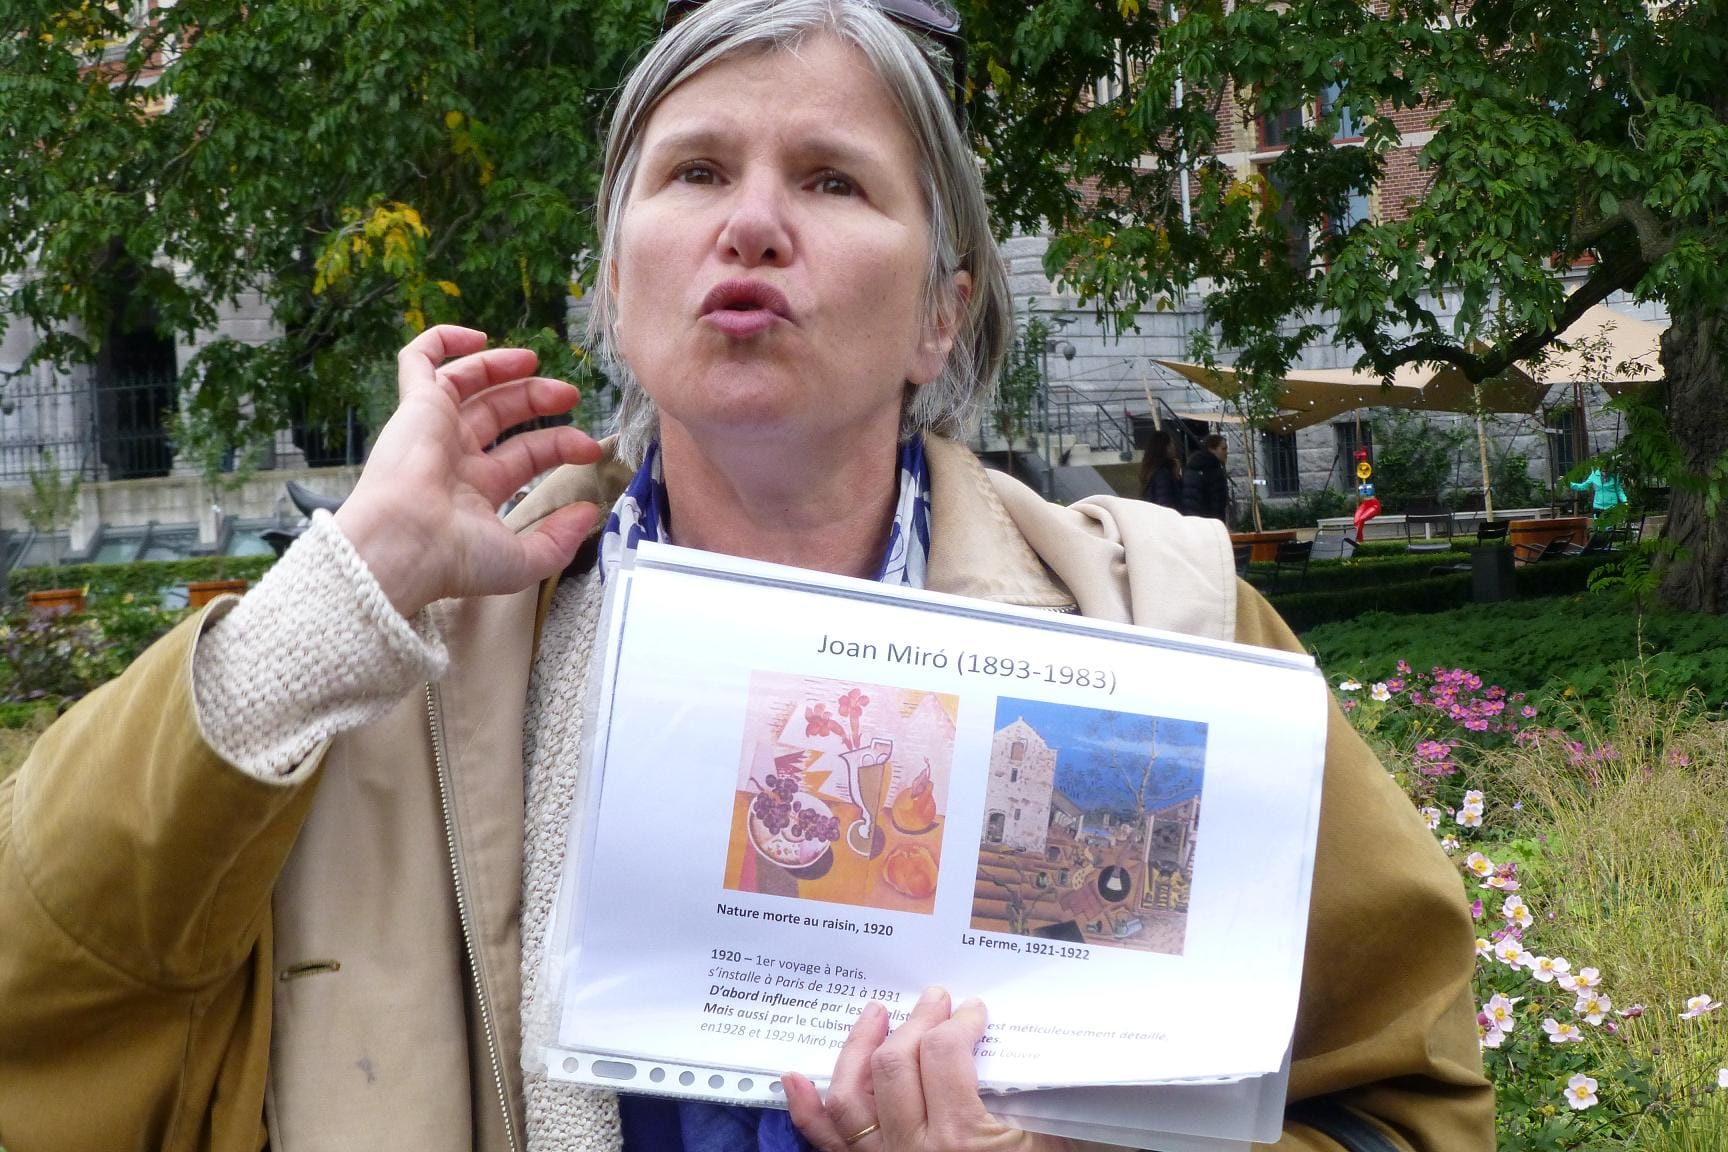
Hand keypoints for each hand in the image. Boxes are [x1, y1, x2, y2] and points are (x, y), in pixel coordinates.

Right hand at [333, 325, 602, 616]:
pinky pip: (418, 359)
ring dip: (502, 367)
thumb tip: (588, 513)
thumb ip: (559, 540)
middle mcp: (453, 456)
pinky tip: (477, 337)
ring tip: (534, 362)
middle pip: (499, 413)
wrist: (406, 544)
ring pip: (467, 382)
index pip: (524, 454)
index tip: (591, 448)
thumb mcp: (522, 561)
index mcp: (475, 489)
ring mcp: (433, 428)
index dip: (560, 445)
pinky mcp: (416, 405)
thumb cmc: (455, 558)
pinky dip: (443, 341)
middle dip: (537, 399)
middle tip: (571, 395)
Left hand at [785, 988, 1069, 1151]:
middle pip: (894, 1064)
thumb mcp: (1045, 1142)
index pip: (945, 1054)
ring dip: (858, 1048)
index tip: (973, 1011)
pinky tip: (794, 1077)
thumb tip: (1024, 1043)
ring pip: (849, 1096)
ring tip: (875, 1015)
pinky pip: (825, 1144)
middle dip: (916, 1021)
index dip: (960, 1022)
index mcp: (960, 1138)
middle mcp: (910, 1150)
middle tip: (936, 1000)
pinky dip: (805, 1110)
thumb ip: (1030, 1099)